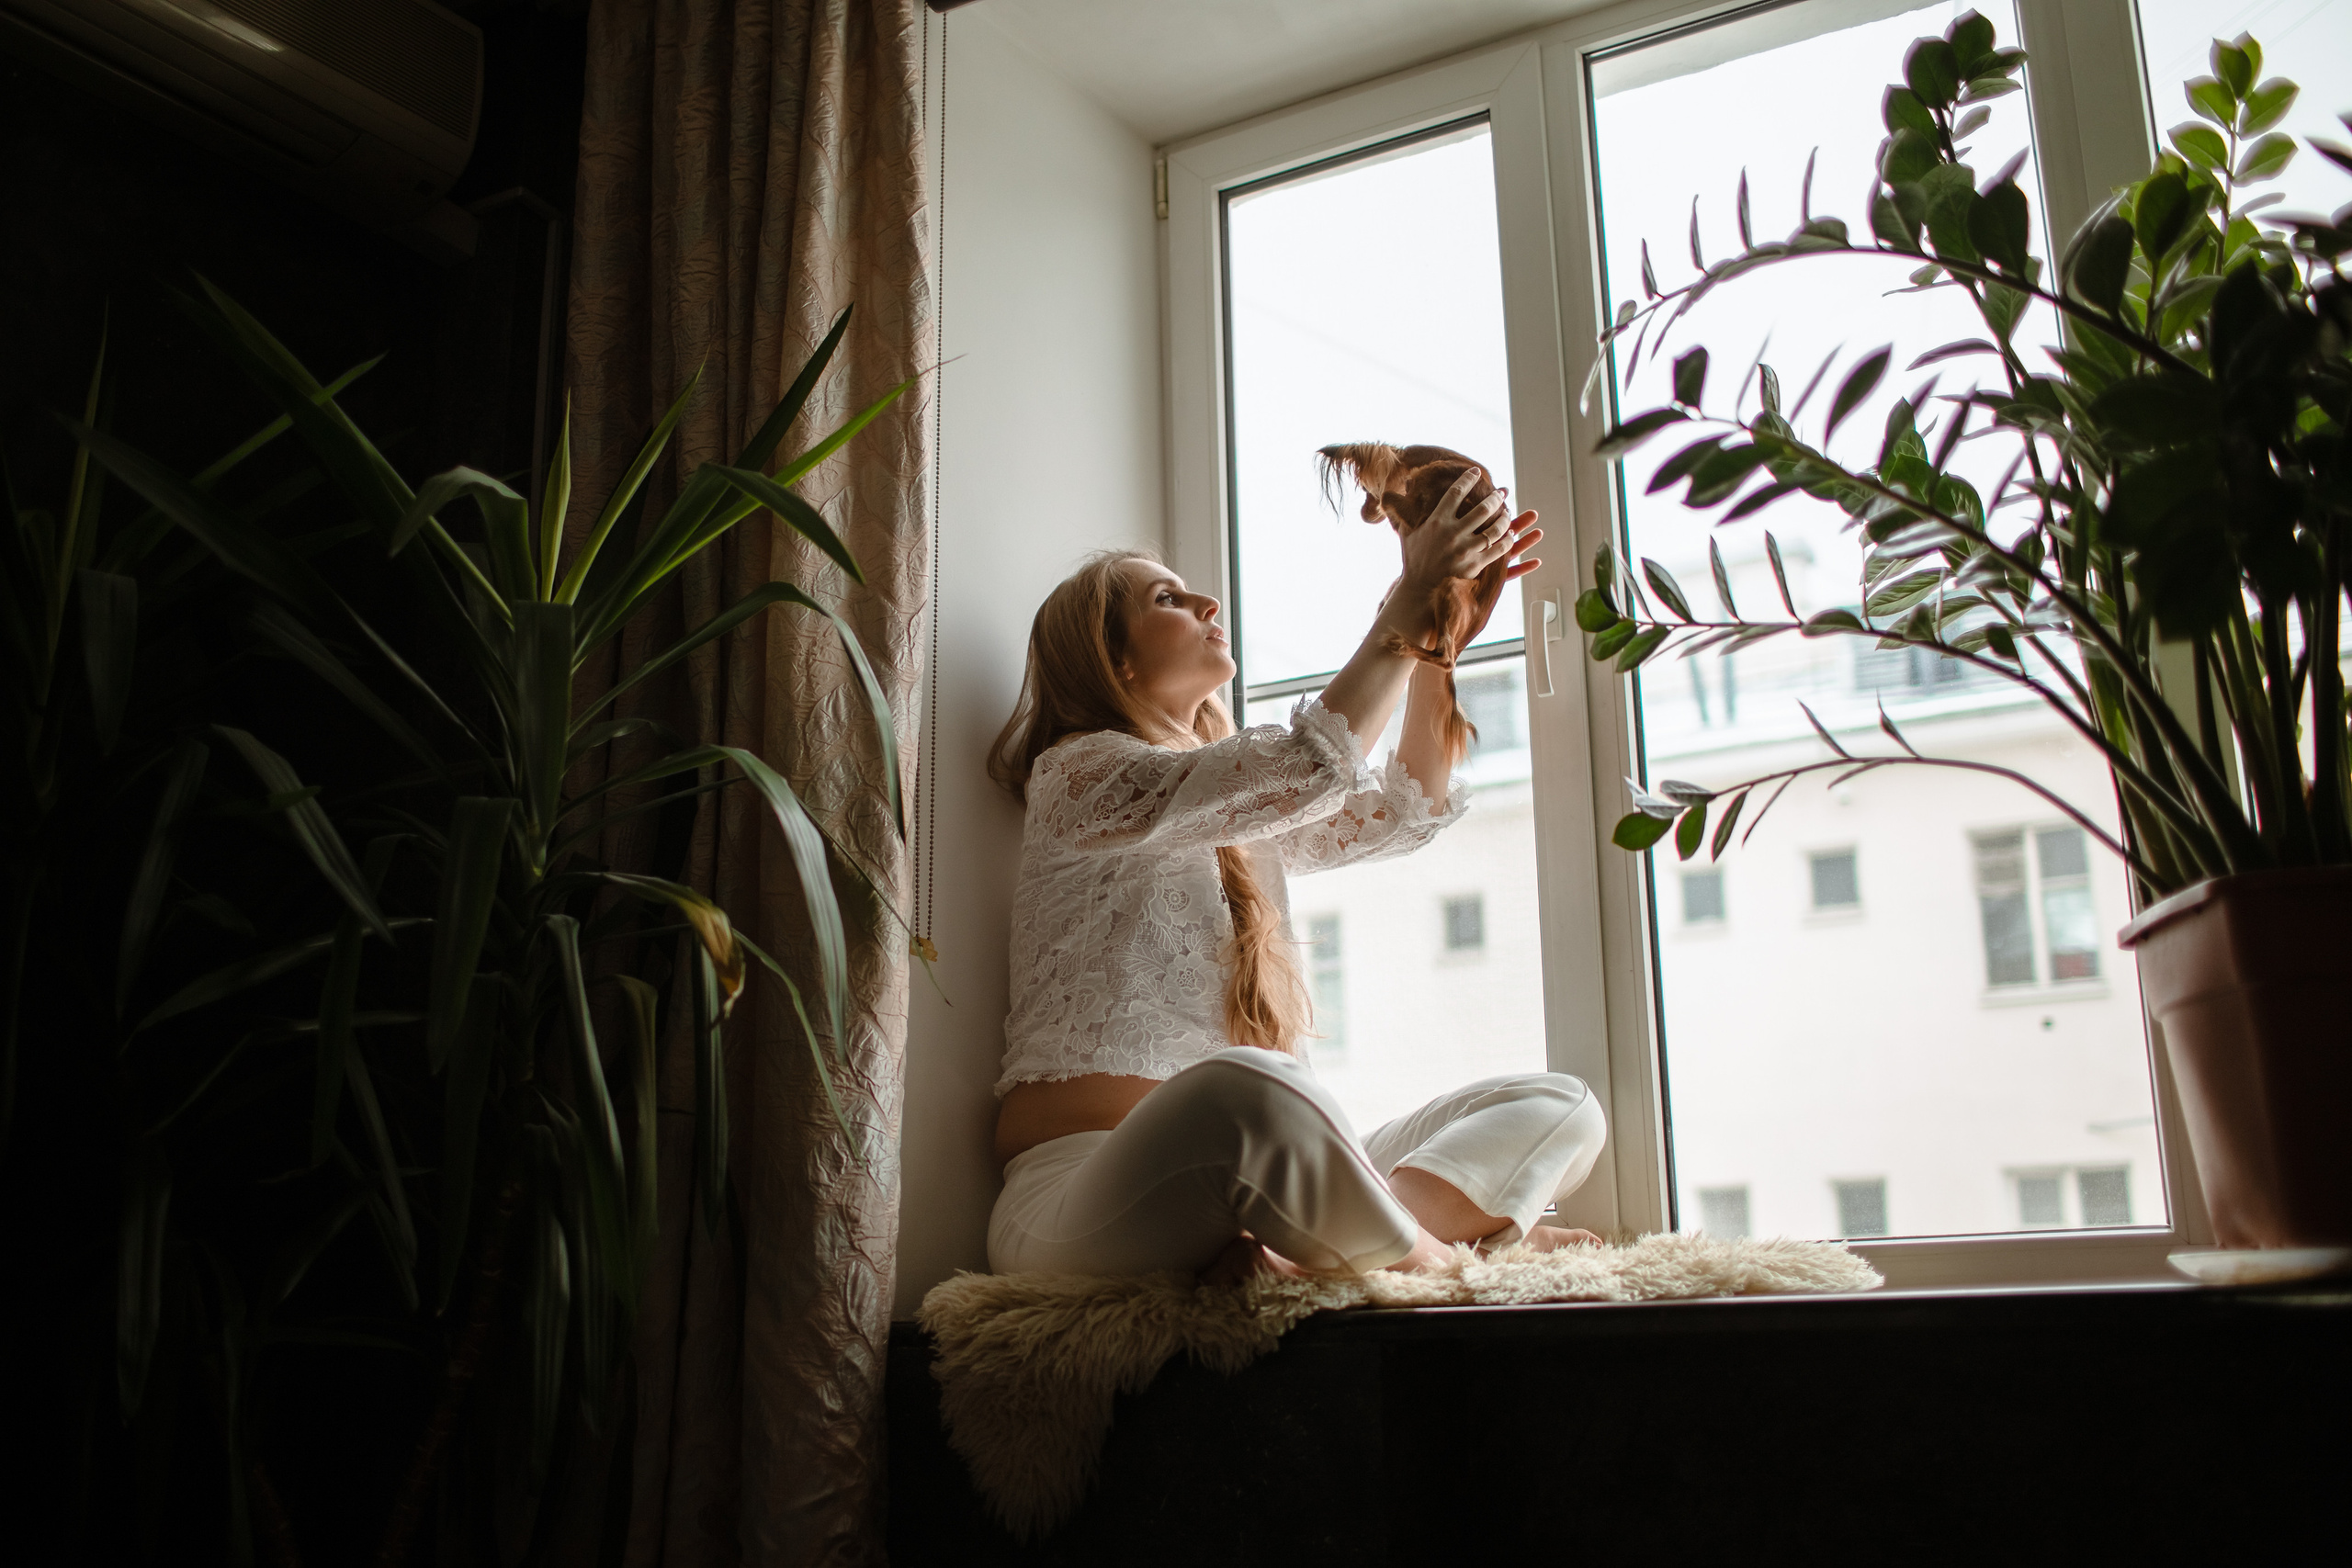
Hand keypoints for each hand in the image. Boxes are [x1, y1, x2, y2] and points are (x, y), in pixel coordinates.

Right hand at [1376, 468, 1508, 645]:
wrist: (1420, 592)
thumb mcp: (1407, 534)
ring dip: (1504, 518)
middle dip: (1495, 498)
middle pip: (1482, 508)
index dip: (1468, 479)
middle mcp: (1452, 534)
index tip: (1476, 473)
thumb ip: (1404, 513)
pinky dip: (1507, 540)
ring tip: (1507, 513)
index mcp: (1436, 522)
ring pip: (1495, 528)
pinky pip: (1499, 549)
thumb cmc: (1413, 561)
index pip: (1456, 493)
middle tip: (1501, 493)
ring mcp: (1465, 550)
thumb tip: (1393, 493)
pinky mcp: (1475, 565)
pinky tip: (1510, 535)